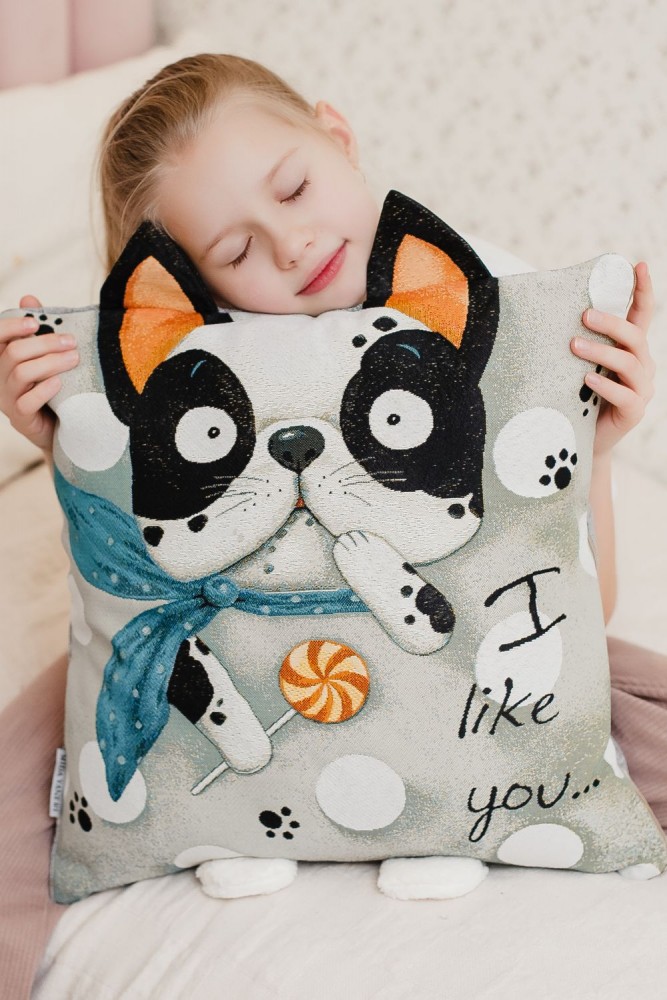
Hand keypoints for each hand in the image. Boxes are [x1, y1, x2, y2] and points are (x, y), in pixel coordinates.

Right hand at [0, 295, 78, 451]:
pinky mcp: (20, 418)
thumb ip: (38, 330)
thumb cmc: (53, 386)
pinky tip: (60, 382)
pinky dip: (43, 390)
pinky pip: (26, 402)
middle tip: (72, 341)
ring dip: (49, 363)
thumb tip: (28, 298)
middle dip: (44, 344)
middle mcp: (0, 377)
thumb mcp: (47, 356)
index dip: (11, 327)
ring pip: (21, 374)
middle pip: (13, 353)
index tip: (35, 323)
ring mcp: (7, 399)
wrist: (61, 426)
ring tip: (74, 358)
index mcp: (3, 358)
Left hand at [570, 261, 655, 458]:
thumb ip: (578, 341)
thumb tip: (550, 308)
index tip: (640, 265)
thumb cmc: (576, 396)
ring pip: (629, 362)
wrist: (579, 440)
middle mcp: (642, 365)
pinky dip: (605, 385)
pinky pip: (624, 395)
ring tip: (574, 346)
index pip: (643, 314)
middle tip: (584, 315)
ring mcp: (641, 389)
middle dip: (611, 322)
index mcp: (631, 349)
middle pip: (635, 335)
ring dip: (601, 351)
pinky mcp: (633, 412)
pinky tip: (586, 379)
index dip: (644, 290)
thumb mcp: (577, 364)